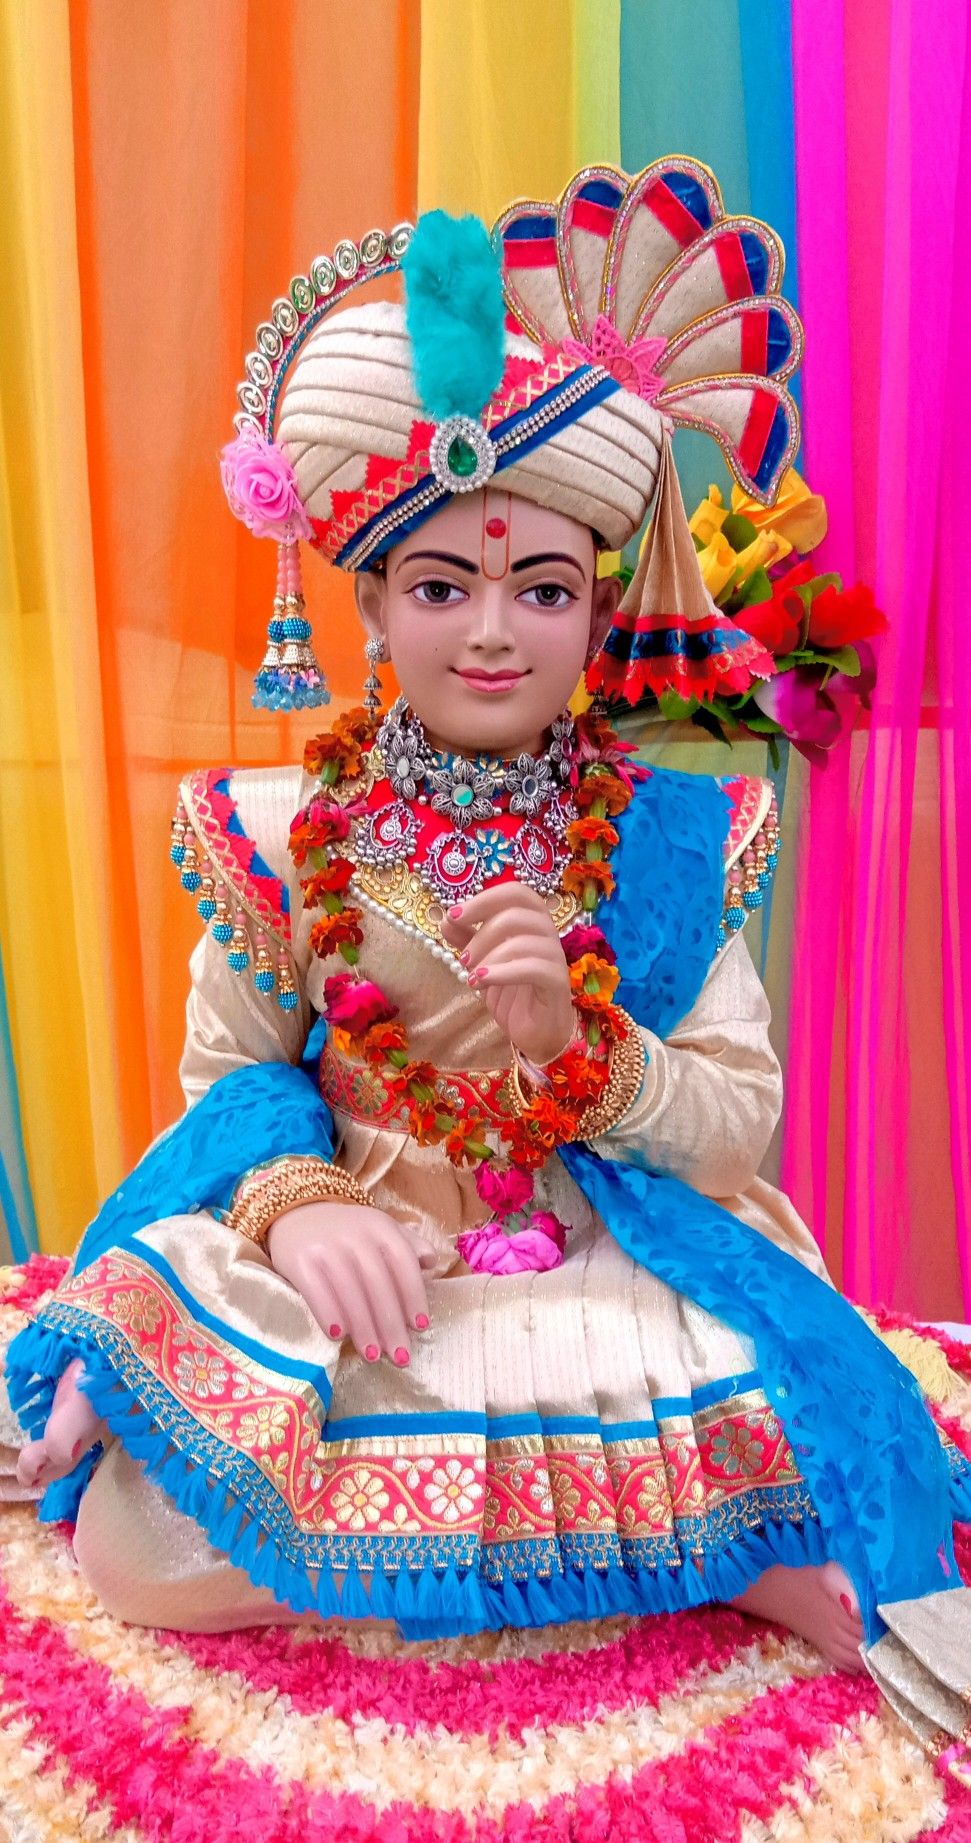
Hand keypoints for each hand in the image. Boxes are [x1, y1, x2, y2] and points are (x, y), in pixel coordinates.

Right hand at [265, 1202, 435, 1365]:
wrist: (296, 1214)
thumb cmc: (346, 1231)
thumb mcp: (379, 1228)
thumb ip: (408, 1244)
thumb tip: (432, 1263)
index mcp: (380, 1227)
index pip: (403, 1262)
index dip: (413, 1295)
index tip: (420, 1326)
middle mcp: (354, 1234)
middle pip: (377, 1283)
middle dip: (390, 1323)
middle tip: (399, 1355)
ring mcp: (326, 1246)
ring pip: (350, 1291)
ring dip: (363, 1327)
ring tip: (372, 1355)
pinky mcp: (299, 1260)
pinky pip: (316, 1291)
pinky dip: (329, 1314)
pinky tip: (337, 1336)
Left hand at [440, 882, 575, 1066]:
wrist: (536, 1031)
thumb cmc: (513, 992)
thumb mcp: (483, 962)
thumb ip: (467, 939)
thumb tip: (447, 919)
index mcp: (532, 922)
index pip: (515, 893)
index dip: (484, 900)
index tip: (454, 916)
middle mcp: (548, 934)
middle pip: (517, 914)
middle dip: (482, 934)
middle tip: (463, 958)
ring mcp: (555, 958)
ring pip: (523, 942)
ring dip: (488, 957)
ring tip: (471, 978)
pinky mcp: (557, 983)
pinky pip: (532, 969)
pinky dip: (501, 973)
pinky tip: (481, 983)